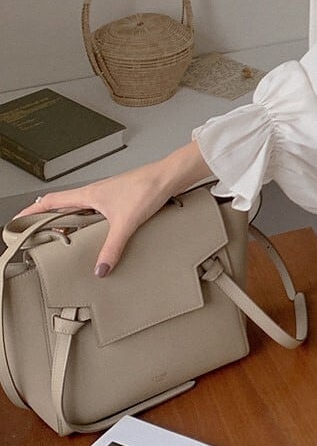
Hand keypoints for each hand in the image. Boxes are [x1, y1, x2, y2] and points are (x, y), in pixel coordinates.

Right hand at [16, 142, 210, 276]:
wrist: (170, 177)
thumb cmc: (148, 188)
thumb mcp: (126, 222)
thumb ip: (112, 247)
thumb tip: (100, 268)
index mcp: (88, 194)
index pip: (51, 201)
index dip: (32, 212)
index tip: (17, 222)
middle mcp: (95, 193)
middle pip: (63, 206)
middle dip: (49, 220)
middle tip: (40, 236)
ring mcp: (108, 196)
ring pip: (81, 209)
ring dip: (71, 221)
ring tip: (66, 238)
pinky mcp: (122, 200)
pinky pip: (98, 212)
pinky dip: (91, 222)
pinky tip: (99, 233)